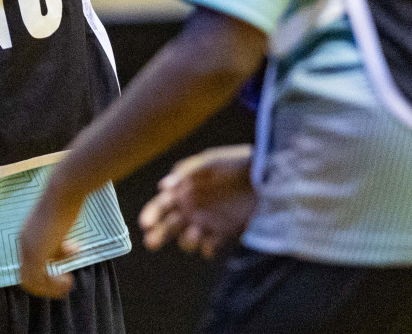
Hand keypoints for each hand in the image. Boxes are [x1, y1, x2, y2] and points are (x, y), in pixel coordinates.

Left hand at [18, 180, 80, 297]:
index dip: (49, 268)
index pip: (32, 262)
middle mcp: (24, 242)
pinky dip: (52, 286)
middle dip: (47, 283)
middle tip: (67, 280)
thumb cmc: (66, 201)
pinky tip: (68, 279)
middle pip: (27, 275)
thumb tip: (71, 251)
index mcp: (28, 235)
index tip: (68, 260)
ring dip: (49, 288)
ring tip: (67, 283)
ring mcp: (28, 248)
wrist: (64, 190)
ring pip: (30, 282)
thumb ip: (61, 240)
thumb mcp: (62, 225)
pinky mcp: (35, 252)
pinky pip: (38, 280)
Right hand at [139, 144, 255, 258]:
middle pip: (168, 226)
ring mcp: (206, 221)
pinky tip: (209, 245)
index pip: (160, 205)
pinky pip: (209, 246)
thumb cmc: (233, 163)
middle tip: (151, 242)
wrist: (266, 175)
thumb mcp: (209, 162)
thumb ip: (186, 172)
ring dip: (186, 240)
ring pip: (187, 238)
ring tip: (195, 234)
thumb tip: (162, 186)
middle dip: (158, 235)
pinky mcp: (224, 232)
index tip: (145, 224)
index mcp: (183, 190)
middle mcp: (191, 207)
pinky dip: (207, 248)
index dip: (151, 214)